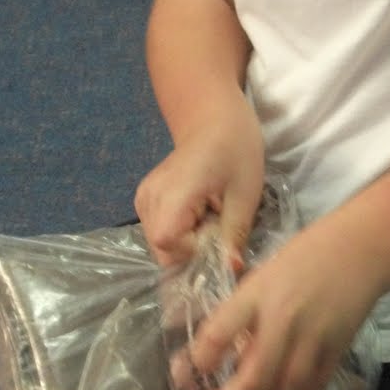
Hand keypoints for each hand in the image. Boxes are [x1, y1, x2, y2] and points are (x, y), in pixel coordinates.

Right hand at [135, 108, 265, 270]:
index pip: (168, 245)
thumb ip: (234, 234)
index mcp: (171, 193)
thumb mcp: (245, 194)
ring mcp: (144, 199)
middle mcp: (149, 198)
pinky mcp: (146, 200)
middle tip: (220, 229)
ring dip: (188, 244)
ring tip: (211, 218)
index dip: (194, 252)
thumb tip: (231, 270)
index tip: (219, 237)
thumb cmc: (235, 150)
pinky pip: (161, 232)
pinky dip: (182, 234)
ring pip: (161, 245)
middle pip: (162, 250)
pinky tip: (200, 215)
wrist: (215, 120)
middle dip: (193, 252)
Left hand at [187, 227, 379, 389]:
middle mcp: (282, 319)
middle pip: (254, 375)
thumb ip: (245, 310)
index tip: (194, 371)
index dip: (202, 358)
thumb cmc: (305, 256)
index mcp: (257, 294)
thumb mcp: (264, 274)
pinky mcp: (335, 351)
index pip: (219, 332)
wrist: (360, 250)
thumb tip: (225, 350)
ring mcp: (312, 338)